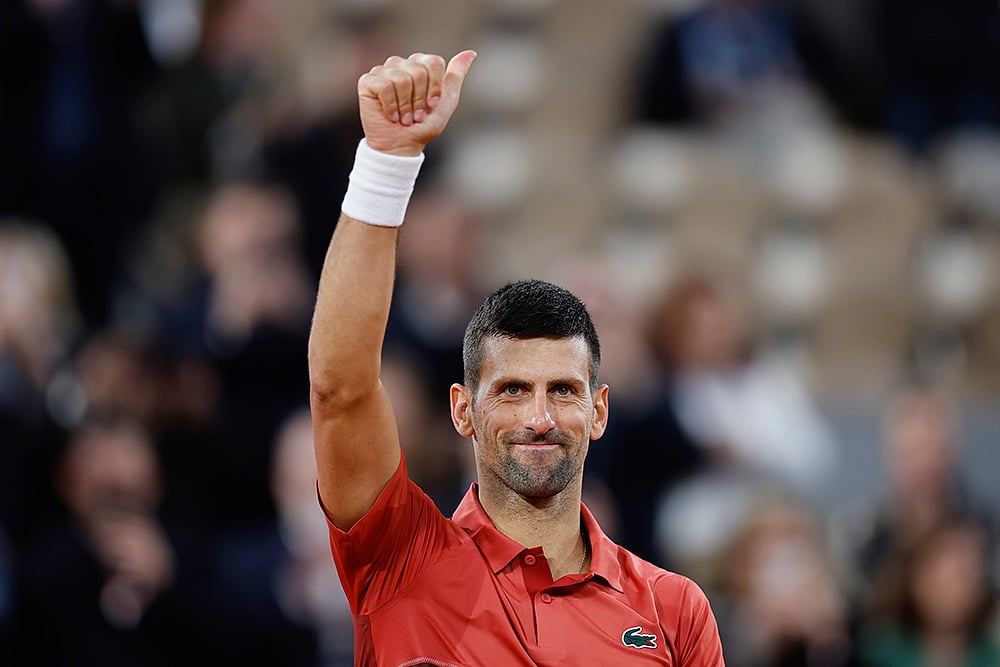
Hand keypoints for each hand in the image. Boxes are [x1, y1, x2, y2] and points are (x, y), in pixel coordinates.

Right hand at [358, 50, 476, 156]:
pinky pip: (385, 86)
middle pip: (419, 71)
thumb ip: (455, 76)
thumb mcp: (446, 101)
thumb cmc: (423, 125)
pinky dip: (391, 106)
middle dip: (420, 100)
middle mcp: (400, 64)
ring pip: (402, 79)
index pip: (434, 62)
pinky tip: (391, 115)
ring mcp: (383, 71)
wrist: (401, 145)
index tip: (431, 106)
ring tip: (404, 118)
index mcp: (419, 64)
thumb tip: (470, 53)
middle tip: (415, 115)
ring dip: (406, 106)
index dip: (435, 88)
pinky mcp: (368, 81)